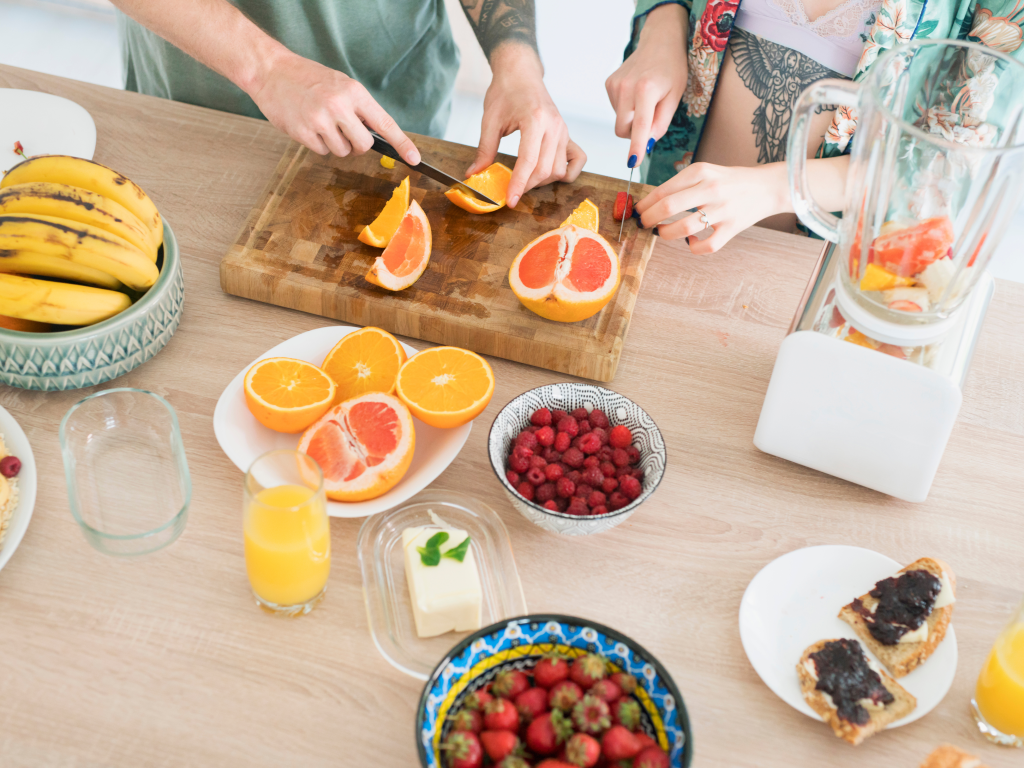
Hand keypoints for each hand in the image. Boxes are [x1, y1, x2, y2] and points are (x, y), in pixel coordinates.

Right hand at [249, 50, 420, 163]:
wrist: (271, 71)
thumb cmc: (309, 78)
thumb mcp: (340, 85)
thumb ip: (359, 108)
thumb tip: (378, 136)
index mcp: (353, 92)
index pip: (385, 123)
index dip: (402, 143)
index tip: (416, 159)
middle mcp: (339, 106)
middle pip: (363, 145)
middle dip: (357, 145)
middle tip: (344, 131)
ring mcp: (321, 121)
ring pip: (342, 152)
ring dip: (335, 144)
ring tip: (320, 121)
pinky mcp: (304, 133)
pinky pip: (322, 152)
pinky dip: (318, 144)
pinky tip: (307, 125)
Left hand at [466, 47, 585, 208]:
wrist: (521, 73)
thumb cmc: (505, 92)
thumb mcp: (490, 120)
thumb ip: (484, 149)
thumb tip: (474, 174)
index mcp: (535, 120)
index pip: (529, 161)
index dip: (518, 184)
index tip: (510, 200)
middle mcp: (554, 126)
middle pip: (545, 170)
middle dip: (527, 186)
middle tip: (511, 190)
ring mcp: (564, 131)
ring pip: (559, 170)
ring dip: (542, 181)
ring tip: (525, 179)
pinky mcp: (567, 134)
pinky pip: (576, 161)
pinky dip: (565, 172)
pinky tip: (548, 173)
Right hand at [605, 3, 688, 164]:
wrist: (660, 42)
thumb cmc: (672, 69)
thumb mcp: (674, 97)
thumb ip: (660, 124)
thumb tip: (645, 144)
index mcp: (645, 90)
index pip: (639, 127)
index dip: (636, 147)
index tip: (632, 164)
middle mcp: (626, 87)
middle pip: (622, 129)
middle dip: (635, 133)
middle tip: (652, 119)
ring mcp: (614, 85)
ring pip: (619, 121)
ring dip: (632, 119)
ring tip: (646, 99)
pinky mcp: (609, 84)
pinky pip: (616, 109)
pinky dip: (627, 108)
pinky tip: (636, 93)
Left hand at [636, 162, 789, 253]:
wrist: (767, 187)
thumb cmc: (730, 181)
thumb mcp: (705, 172)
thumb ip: (681, 184)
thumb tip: (651, 203)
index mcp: (700, 171)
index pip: (662, 190)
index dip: (644, 205)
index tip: (637, 212)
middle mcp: (710, 188)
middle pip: (667, 207)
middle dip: (648, 219)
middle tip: (644, 224)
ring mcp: (722, 209)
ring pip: (682, 228)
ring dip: (665, 234)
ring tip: (662, 232)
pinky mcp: (732, 228)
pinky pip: (706, 246)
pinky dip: (693, 246)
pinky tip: (691, 240)